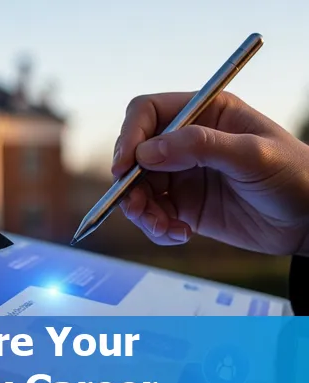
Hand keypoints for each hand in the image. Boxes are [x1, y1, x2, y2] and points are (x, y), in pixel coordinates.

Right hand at [111, 91, 308, 255]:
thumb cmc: (296, 176)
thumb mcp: (253, 155)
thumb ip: (201, 146)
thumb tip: (147, 152)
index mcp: (203, 113)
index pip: (148, 113)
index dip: (130, 136)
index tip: (125, 166)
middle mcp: (186, 142)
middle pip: (134, 154)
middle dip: (130, 183)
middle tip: (138, 207)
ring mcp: (182, 175)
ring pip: (138, 189)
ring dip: (142, 211)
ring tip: (163, 228)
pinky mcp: (184, 206)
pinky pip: (153, 215)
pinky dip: (156, 228)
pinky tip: (179, 235)